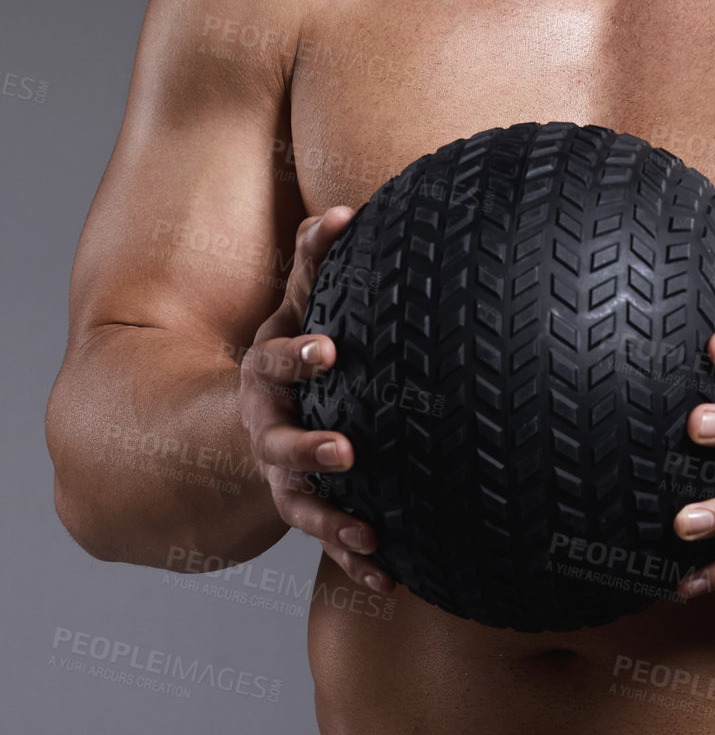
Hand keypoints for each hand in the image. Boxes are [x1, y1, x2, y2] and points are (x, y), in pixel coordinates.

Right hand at [238, 205, 394, 594]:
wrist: (251, 417)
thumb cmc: (292, 348)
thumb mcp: (294, 305)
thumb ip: (315, 261)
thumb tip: (342, 209)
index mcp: (264, 375)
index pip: (275, 362)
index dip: (299, 355)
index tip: (330, 348)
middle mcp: (266, 429)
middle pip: (281, 442)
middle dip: (309, 447)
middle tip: (346, 449)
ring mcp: (282, 475)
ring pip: (301, 503)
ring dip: (331, 517)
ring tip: (368, 530)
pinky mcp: (308, 508)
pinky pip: (328, 539)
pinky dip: (354, 560)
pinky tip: (390, 578)